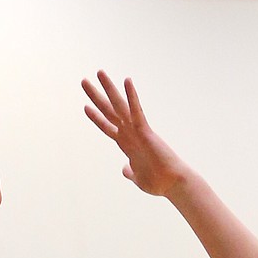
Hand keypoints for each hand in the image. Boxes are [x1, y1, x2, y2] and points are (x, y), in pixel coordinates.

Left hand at [81, 71, 188, 197]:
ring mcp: (137, 131)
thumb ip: (130, 172)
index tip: (86, 106)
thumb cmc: (158, 182)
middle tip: (84, 81)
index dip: (97, 117)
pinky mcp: (146, 132)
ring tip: (99, 73)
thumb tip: (124, 169)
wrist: (173, 184)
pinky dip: (132, 97)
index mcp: (127, 144)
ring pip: (119, 106)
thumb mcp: (137, 178)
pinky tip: (127, 81)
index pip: (108, 126)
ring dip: (108, 89)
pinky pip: (136, 112)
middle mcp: (130, 134)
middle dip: (96, 96)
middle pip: (109, 111)